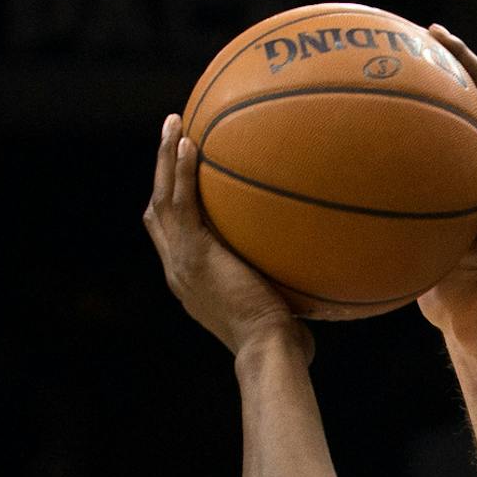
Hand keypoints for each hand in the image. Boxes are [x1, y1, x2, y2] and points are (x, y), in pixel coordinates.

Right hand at [142, 115, 308, 360]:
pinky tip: (189, 143)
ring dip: (166, 159)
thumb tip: (317, 279)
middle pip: (159, 211)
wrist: (268, 352)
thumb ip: (282, 289)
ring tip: (174, 124)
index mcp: (191, 282)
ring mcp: (182, 261)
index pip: (174, 237)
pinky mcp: (194, 253)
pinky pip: (182, 202)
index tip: (183, 181)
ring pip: (162, 197)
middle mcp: (178, 269)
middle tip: (172, 139)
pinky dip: (182, 172)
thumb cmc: (284, 346)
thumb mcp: (278, 312)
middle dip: (163, 173)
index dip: (174, 206)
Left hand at [427, 27, 476, 275]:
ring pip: (473, 88)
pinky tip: (437, 35)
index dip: (435, 128)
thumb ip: (434, 241)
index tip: (407, 118)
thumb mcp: (462, 243)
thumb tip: (394, 252)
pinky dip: (461, 56)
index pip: (456, 144)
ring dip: (452, 61)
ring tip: (427, 38)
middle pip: (464, 109)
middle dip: (444, 84)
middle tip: (416, 66)